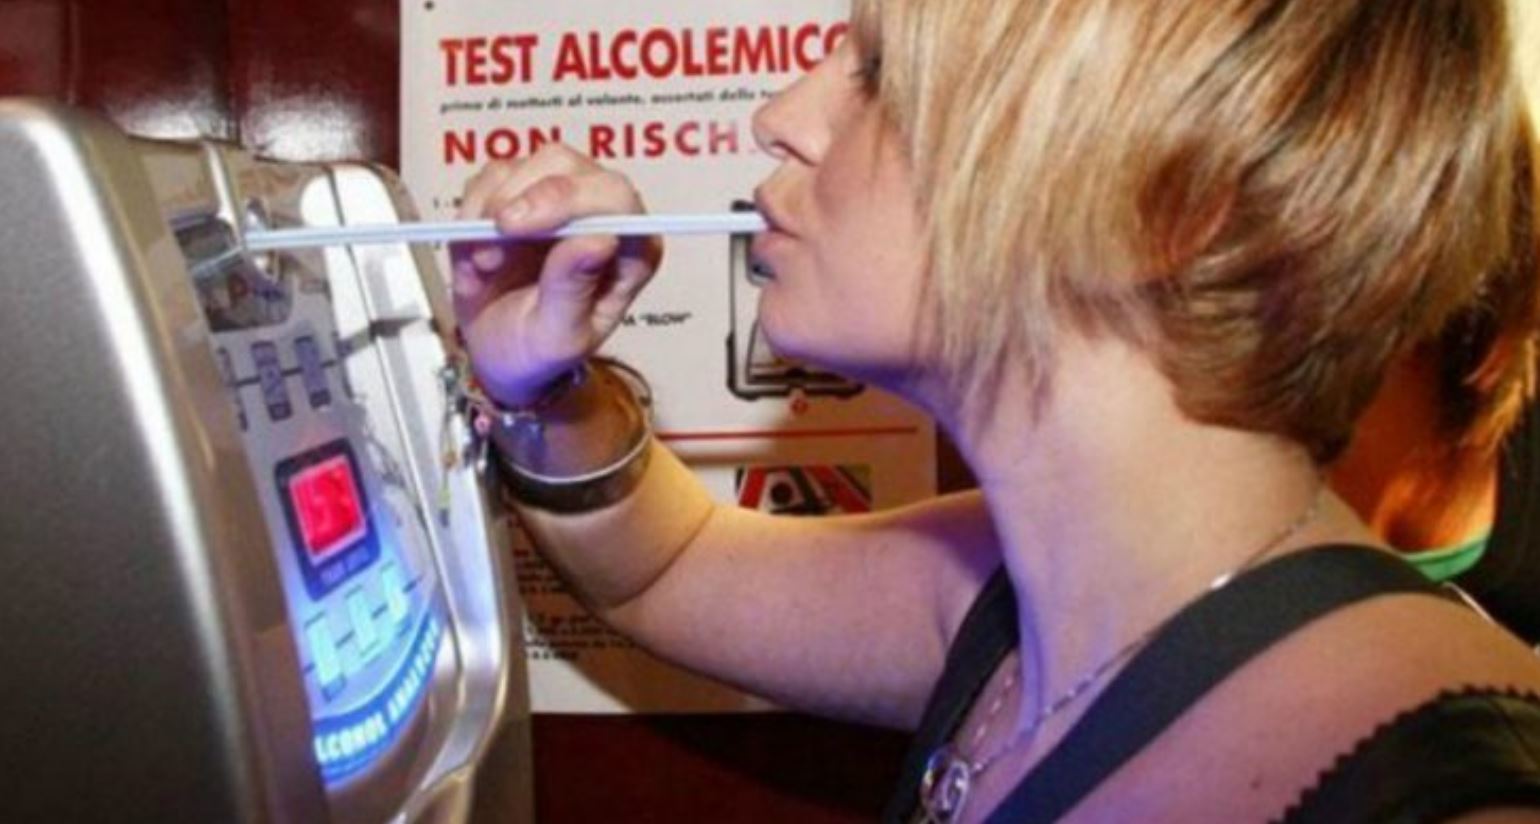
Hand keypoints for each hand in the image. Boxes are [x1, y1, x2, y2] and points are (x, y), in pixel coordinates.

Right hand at [451, 144, 662, 406]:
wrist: (502, 355)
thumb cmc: (540, 350)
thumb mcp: (558, 336)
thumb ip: (575, 288)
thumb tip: (599, 239)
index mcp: (630, 249)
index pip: (616, 198)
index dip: (568, 200)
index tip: (517, 227)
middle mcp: (599, 214)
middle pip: (569, 167)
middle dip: (525, 196)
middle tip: (495, 233)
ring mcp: (558, 199)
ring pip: (528, 164)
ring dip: (494, 207)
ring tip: (486, 261)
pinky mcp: (518, 194)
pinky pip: (491, 177)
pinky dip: (473, 210)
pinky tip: (476, 251)